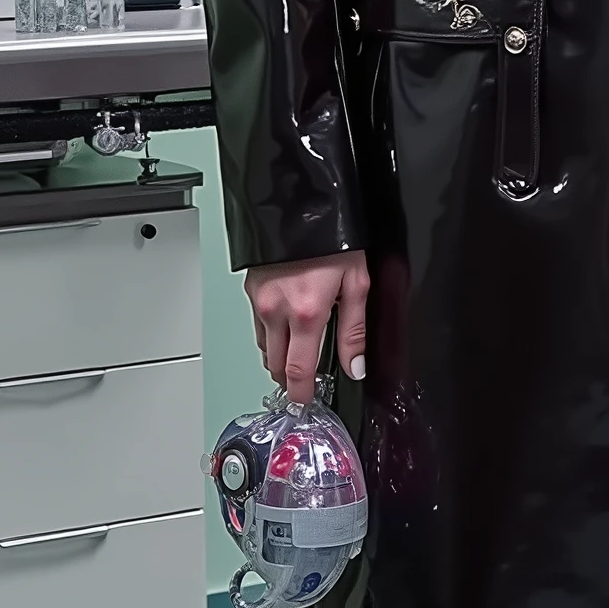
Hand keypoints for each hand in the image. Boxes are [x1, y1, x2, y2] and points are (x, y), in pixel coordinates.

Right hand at [247, 251, 369, 390]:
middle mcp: (276, 311)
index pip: (298, 371)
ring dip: (279, 356)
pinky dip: (271, 333)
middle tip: (304, 384)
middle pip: (274, 365)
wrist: (301, 205)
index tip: (306, 402)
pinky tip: (288, 325)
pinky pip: (258, 324)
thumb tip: (355, 366)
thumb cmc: (334, 239)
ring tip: (299, 353)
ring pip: (264, 345)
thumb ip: (354, 330)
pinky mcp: (251, 290)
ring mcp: (259, 301)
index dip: (301, 393)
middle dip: (288, 379)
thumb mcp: (357, 283)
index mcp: (306, 314)